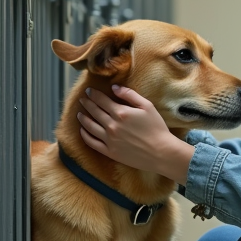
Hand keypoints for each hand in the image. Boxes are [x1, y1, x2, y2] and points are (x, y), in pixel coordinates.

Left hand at [77, 85, 193, 184]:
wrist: (161, 152)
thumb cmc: (157, 128)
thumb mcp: (147, 106)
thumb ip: (130, 95)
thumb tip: (114, 87)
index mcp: (121, 113)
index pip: (101, 100)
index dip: (93, 94)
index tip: (88, 91)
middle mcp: (112, 125)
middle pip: (94, 111)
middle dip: (87, 103)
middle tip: (82, 99)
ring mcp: (109, 140)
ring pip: (90, 126)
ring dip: (83, 118)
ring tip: (79, 114)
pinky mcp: (110, 152)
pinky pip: (92, 143)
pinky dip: (85, 135)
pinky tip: (83, 131)